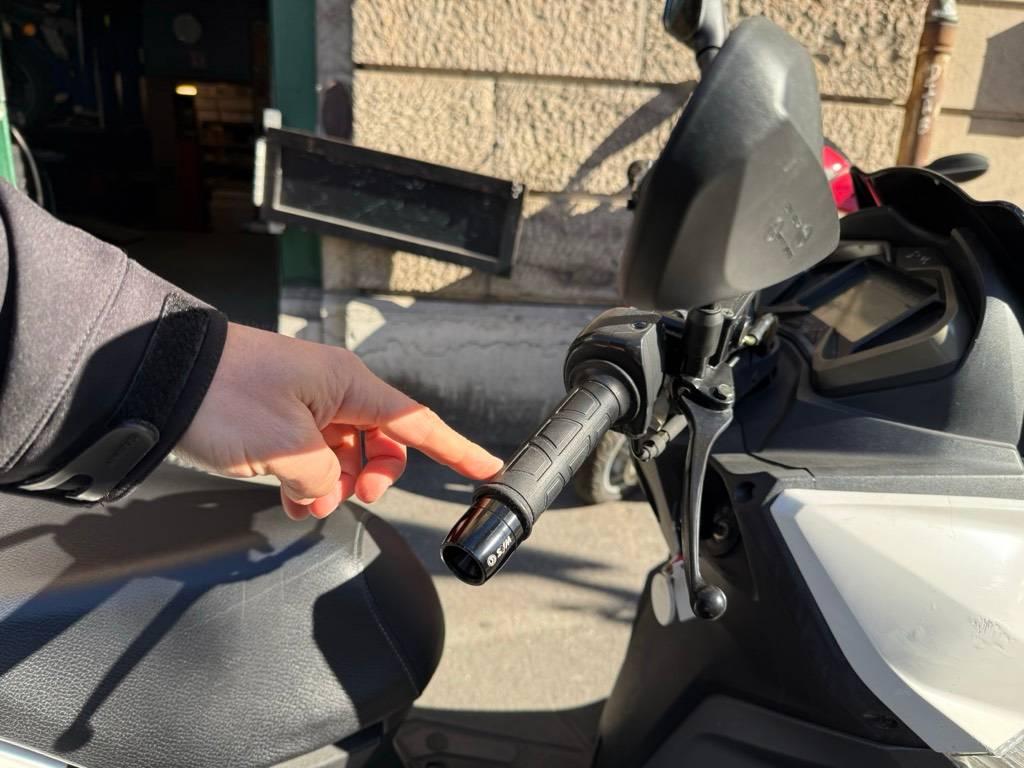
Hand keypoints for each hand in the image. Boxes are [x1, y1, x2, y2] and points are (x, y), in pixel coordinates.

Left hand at [176, 323, 502, 518]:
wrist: (158, 375)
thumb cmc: (223, 395)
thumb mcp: (284, 448)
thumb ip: (321, 481)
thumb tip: (323, 495)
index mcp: (348, 385)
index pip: (419, 423)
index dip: (457, 451)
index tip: (489, 470)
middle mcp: (333, 391)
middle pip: (382, 444)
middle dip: (372, 477)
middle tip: (344, 497)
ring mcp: (305, 404)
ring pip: (345, 455)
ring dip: (330, 485)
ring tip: (299, 497)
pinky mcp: (278, 417)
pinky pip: (312, 456)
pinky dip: (305, 481)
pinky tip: (285, 493)